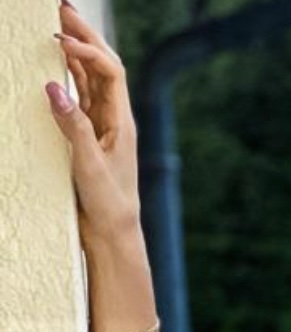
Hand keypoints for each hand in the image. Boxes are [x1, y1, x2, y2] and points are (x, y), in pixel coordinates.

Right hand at [45, 0, 141, 244]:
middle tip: (61, 7)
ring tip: (56, 24)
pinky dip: (69, 76)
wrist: (112, 234)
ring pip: (89, 78)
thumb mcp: (89, 165)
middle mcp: (115, 119)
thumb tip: (53, 87)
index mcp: (122, 122)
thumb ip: (73, 126)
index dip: (88, 49)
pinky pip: (80, 98)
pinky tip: (57, 62)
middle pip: (101, 66)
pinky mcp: (90, 136)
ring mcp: (103, 126)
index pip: (110, 71)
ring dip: (74, 50)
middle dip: (83, 35)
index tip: (62, 41)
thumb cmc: (108, 204)